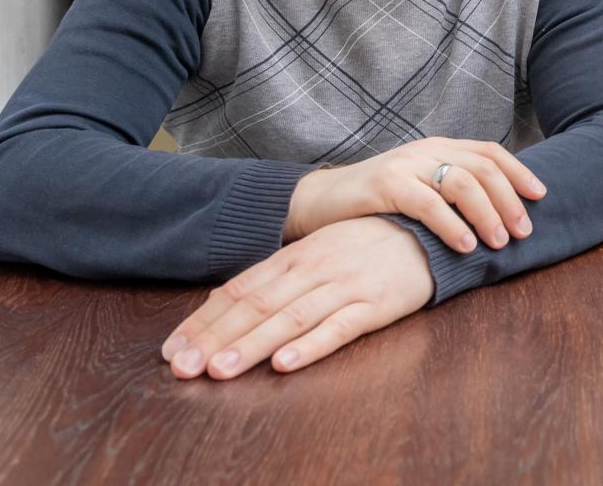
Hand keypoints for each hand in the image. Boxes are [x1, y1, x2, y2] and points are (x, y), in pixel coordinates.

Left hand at [162, 216, 433, 379]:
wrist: (429, 229)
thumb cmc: (369, 242)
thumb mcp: (319, 249)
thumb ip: (279, 275)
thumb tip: (230, 303)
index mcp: (296, 254)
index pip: (239, 288)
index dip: (204, 320)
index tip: (172, 349)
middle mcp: (315, 267)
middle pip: (257, 305)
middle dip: (215, 338)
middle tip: (182, 368)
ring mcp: (346, 285)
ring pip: (290, 318)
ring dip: (252, 345)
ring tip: (220, 371)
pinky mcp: (377, 304)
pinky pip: (339, 327)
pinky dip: (310, 346)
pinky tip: (285, 364)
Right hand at [284, 138, 544, 251]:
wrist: (319, 201)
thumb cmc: (376, 203)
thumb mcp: (420, 189)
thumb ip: (451, 193)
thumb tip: (500, 216)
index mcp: (439, 148)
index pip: (490, 152)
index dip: (519, 172)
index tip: (541, 196)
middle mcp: (427, 150)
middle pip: (484, 167)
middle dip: (510, 199)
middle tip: (523, 231)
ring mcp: (406, 164)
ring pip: (462, 182)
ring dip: (488, 213)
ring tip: (500, 241)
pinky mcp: (385, 184)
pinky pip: (428, 202)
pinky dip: (452, 224)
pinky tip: (466, 244)